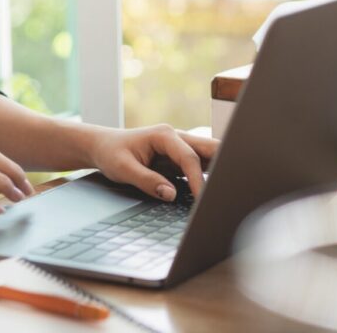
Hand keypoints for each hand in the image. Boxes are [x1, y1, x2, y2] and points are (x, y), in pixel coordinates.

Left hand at [86, 125, 216, 201]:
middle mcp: (177, 138)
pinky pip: (201, 166)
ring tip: (229, 192)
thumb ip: (147, 181)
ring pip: (210, 157)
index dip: (198, 179)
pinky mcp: (180, 159)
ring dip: (220, 171)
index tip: (202, 199)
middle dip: (224, 166)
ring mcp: (180, 147)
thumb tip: (171, 195)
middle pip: (210, 149)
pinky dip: (210, 177)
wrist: (102, 146)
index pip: (190, 157)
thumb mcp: (123, 169)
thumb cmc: (111, 153)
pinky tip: (216, 192)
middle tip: (234, 188)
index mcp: (164, 135)